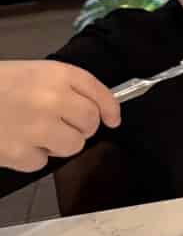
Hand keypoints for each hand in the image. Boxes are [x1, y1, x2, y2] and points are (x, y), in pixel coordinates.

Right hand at [0, 61, 120, 173]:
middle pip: (89, 124)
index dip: (110, 108)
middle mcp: (54, 100)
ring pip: (73, 146)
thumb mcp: (34, 73)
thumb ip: (66, 87)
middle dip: (81, 127)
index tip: (113, 118)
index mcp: (57, 75)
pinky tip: (17, 142)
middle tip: (62, 124)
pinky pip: (42, 162)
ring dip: (60, 144)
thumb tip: (100, 111)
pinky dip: (33, 157)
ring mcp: (38, 129)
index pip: (98, 93)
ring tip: (37, 133)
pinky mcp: (21, 154)